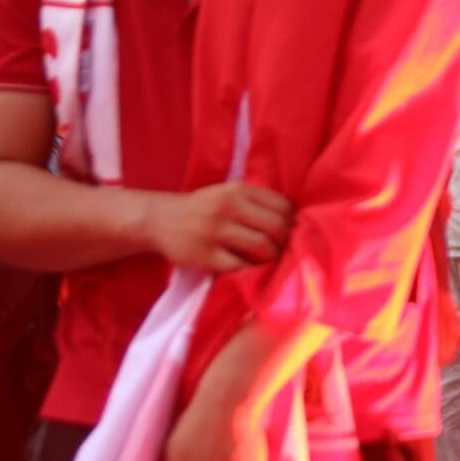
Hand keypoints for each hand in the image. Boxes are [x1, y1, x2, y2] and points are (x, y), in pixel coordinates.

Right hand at [152, 182, 293, 272]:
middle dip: (285, 242)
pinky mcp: (204, 255)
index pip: (283, 206)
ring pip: (262, 247)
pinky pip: (240, 266)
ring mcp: (214, 231)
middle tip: (281, 249)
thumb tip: (298, 222)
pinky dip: (250, 270)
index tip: (289, 232)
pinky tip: (248, 268)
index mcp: (238, 190)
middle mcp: (227, 207)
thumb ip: (258, 203)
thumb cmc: (205, 208)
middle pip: (276, 227)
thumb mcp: (229, 194)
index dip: (292, 222)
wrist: (161, 219)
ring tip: (267, 260)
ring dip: (271, 258)